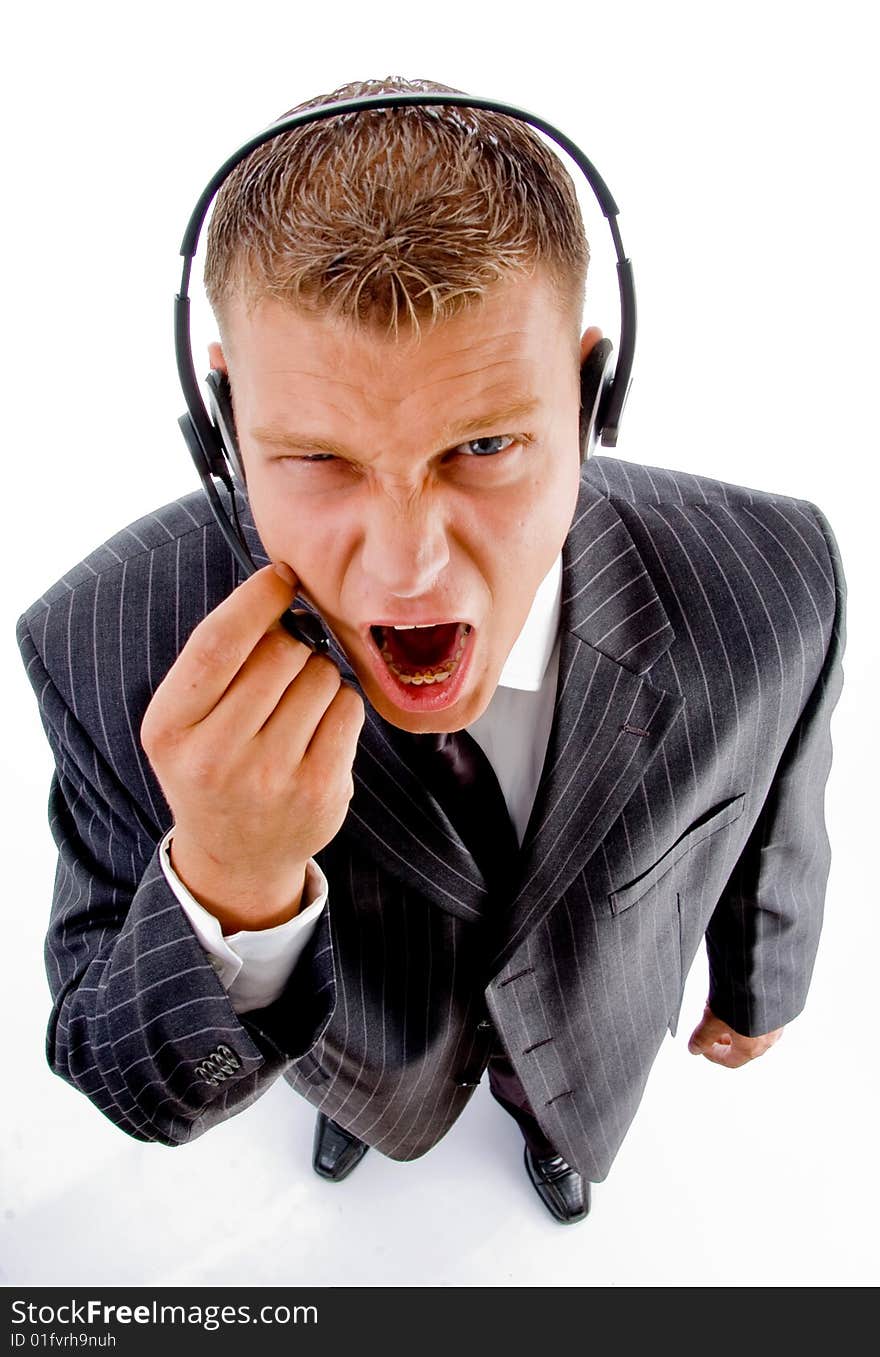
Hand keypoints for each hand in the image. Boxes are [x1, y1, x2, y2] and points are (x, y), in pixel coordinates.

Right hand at [140, 562, 364, 930]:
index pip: (219, 643)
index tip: (278, 579)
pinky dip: (340, 705)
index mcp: (170, 728)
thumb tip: (281, 584)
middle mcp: (216, 756)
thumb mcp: (185, 720)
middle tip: (281, 671)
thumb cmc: (212, 765)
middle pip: (280, 652)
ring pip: (321, 675)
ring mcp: (272, 777)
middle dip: (290, 645)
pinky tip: (317, 730)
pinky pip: (349, 707)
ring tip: (294, 709)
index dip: (255, 599)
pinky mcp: (321, 789)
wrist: (236, 856)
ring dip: (317, 676)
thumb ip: (219, 659)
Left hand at [687, 1002, 783, 1067]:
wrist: (761, 971)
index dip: (713, 1055)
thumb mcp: (712, 1019)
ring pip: (752, 1032)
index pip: (730, 1061)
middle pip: (743, 1048)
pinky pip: (759, 1017)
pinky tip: (734, 999)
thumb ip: (702, 1037)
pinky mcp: (778, 1007)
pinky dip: (744, 1015)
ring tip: (720, 1009)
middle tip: (710, 1029)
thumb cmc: (740, 997)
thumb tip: (694, 1048)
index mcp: (753, 1048)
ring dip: (733, 1026)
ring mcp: (776, 1024)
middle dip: (723, 1039)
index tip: (702, 1046)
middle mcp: (768, 1039)